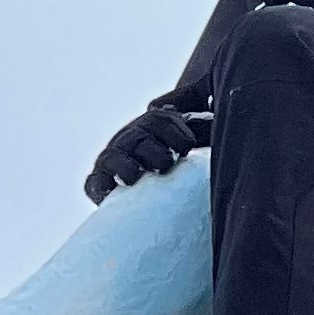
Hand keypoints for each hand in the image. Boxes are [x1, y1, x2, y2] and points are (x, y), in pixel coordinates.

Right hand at [85, 99, 208, 204]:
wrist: (158, 193)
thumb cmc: (185, 160)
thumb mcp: (197, 140)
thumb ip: (206, 129)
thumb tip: (219, 121)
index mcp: (156, 126)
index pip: (162, 121)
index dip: (174, 131)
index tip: (187, 146)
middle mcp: (133, 139)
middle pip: (138, 138)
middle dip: (152, 150)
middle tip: (166, 163)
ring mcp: (115, 160)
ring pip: (115, 157)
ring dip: (125, 166)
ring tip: (136, 176)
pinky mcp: (102, 183)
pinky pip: (94, 182)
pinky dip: (98, 185)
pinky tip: (108, 192)